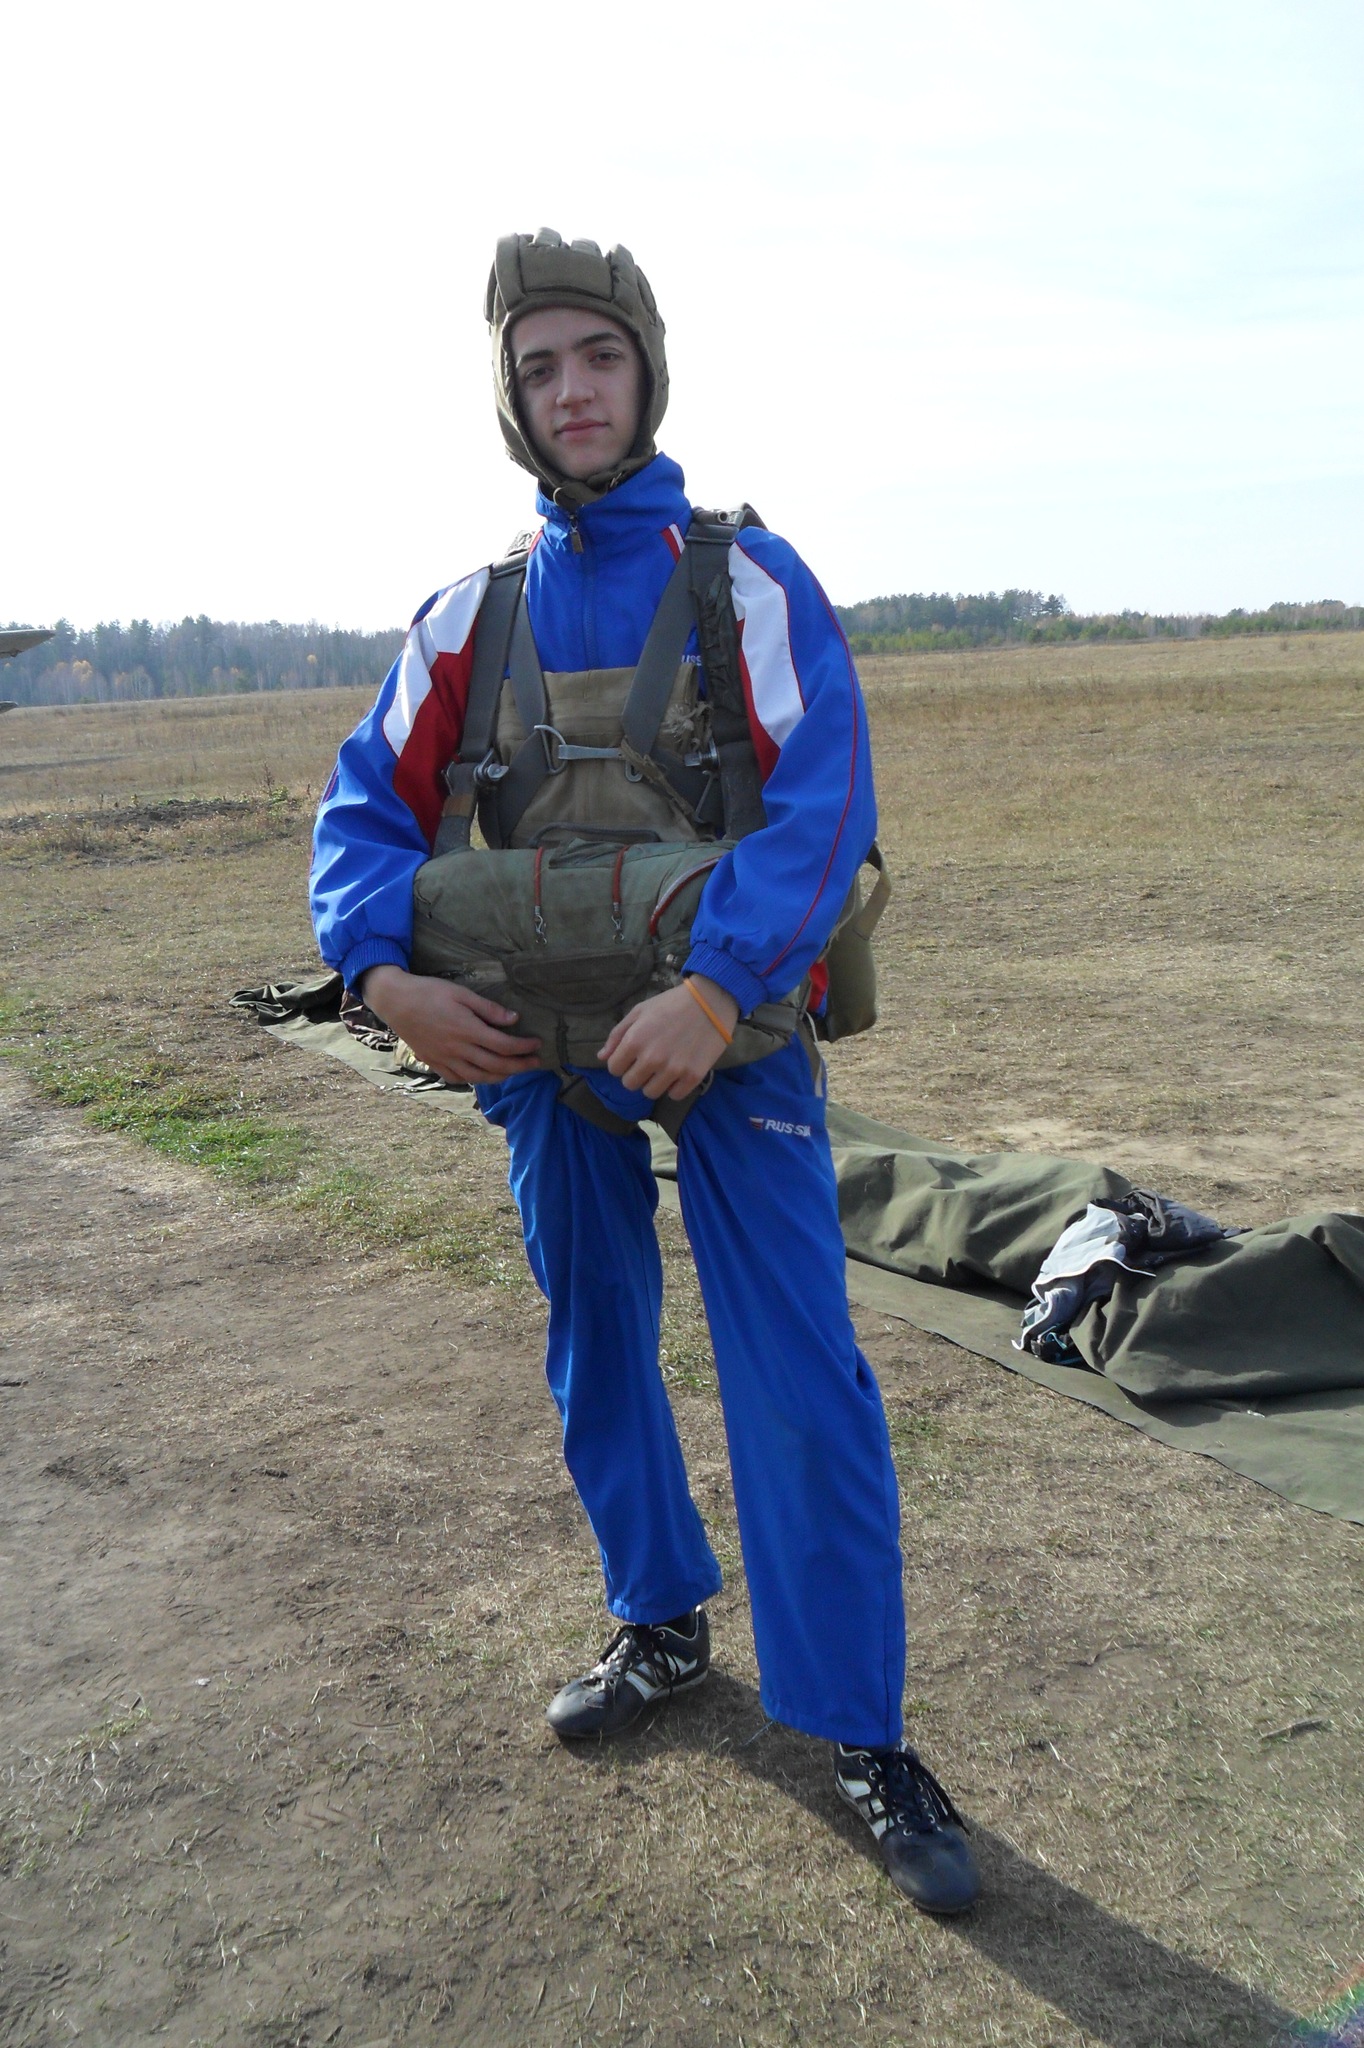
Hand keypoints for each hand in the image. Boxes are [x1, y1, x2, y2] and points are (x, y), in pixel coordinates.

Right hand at [361, 965, 540, 1084]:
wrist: (396, 1002)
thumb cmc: (430, 992)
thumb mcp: (461, 993)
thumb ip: (488, 1009)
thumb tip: (514, 1020)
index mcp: (467, 1029)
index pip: (504, 1045)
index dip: (524, 1047)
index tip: (538, 1044)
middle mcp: (458, 1049)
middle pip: (496, 1065)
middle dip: (520, 1066)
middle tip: (536, 1063)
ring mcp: (445, 1059)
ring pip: (479, 1076)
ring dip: (501, 1076)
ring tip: (514, 1071)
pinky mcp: (434, 1063)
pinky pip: (459, 1078)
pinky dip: (475, 1079)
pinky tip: (484, 1075)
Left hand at [600, 976, 739, 1099]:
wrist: (711, 1002)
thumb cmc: (671, 1004)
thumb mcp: (639, 1011)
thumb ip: (617, 1035)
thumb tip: (601, 1057)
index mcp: (634, 1041)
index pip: (614, 1069)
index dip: (621, 1062)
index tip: (632, 1056)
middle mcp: (651, 1058)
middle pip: (630, 1084)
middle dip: (635, 1074)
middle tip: (648, 1061)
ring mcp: (673, 1069)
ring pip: (650, 1093)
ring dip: (653, 1082)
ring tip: (663, 1067)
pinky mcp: (693, 1076)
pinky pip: (674, 1095)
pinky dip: (674, 1087)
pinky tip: (678, 1073)